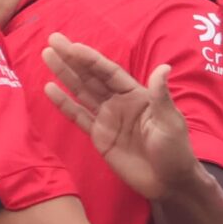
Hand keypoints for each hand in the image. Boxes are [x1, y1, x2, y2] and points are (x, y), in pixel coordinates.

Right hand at [41, 34, 202, 202]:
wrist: (168, 183)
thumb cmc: (175, 151)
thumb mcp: (169, 122)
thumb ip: (160, 96)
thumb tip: (163, 67)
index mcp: (137, 94)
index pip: (109, 72)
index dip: (90, 59)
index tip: (72, 46)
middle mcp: (119, 102)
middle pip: (92, 77)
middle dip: (72, 59)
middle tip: (52, 40)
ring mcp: (108, 119)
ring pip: (82, 92)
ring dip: (65, 75)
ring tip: (47, 55)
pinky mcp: (99, 137)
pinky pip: (78, 117)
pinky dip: (64, 104)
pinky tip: (49, 89)